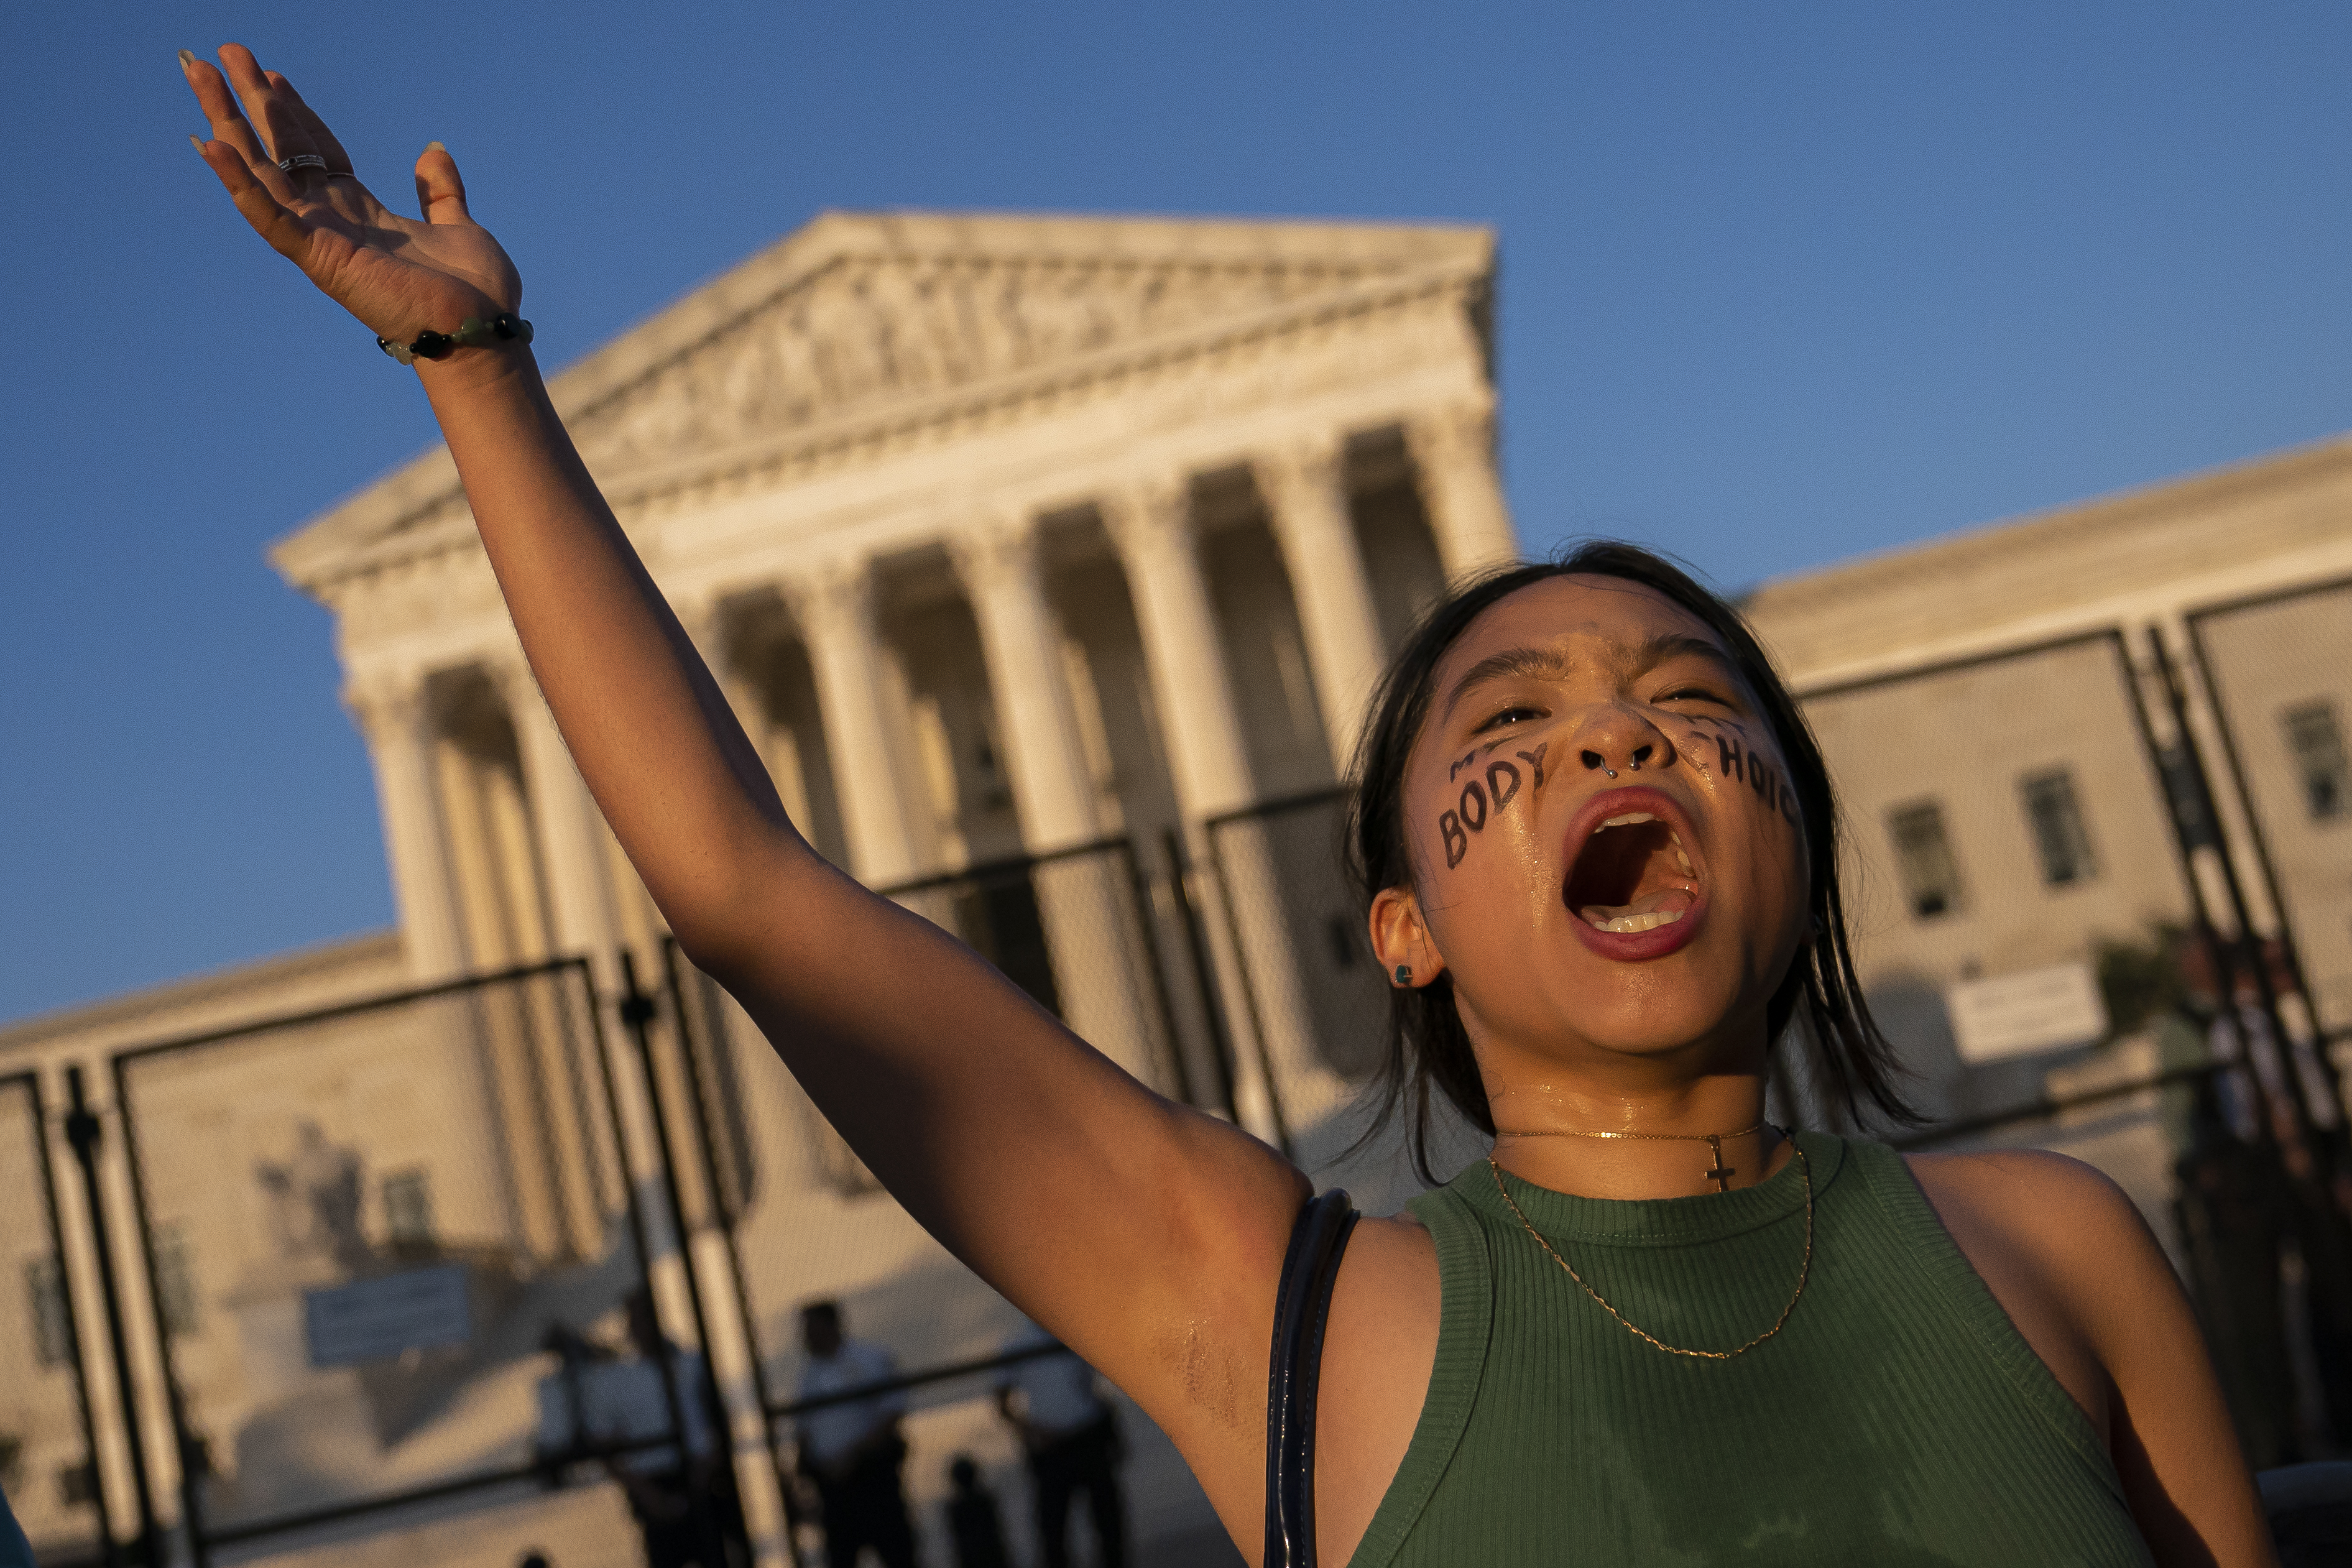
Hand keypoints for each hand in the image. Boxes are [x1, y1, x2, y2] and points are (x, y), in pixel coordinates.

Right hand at [179, 44, 520, 351]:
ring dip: (227, 121)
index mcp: (360, 212)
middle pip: (280, 150)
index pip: (317, 152)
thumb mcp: (458, 225)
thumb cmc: (473, 292)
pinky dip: (241, 184)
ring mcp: (321, 240)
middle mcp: (332, 222)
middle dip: (250, 100)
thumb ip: (440, 192)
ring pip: (260, 172)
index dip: (295, 112)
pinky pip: (270, 218)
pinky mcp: (320, 260)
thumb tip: (433, 151)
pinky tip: (213, 146)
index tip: (272, 74)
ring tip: (198, 71)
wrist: (483, 330)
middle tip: (222, 51)